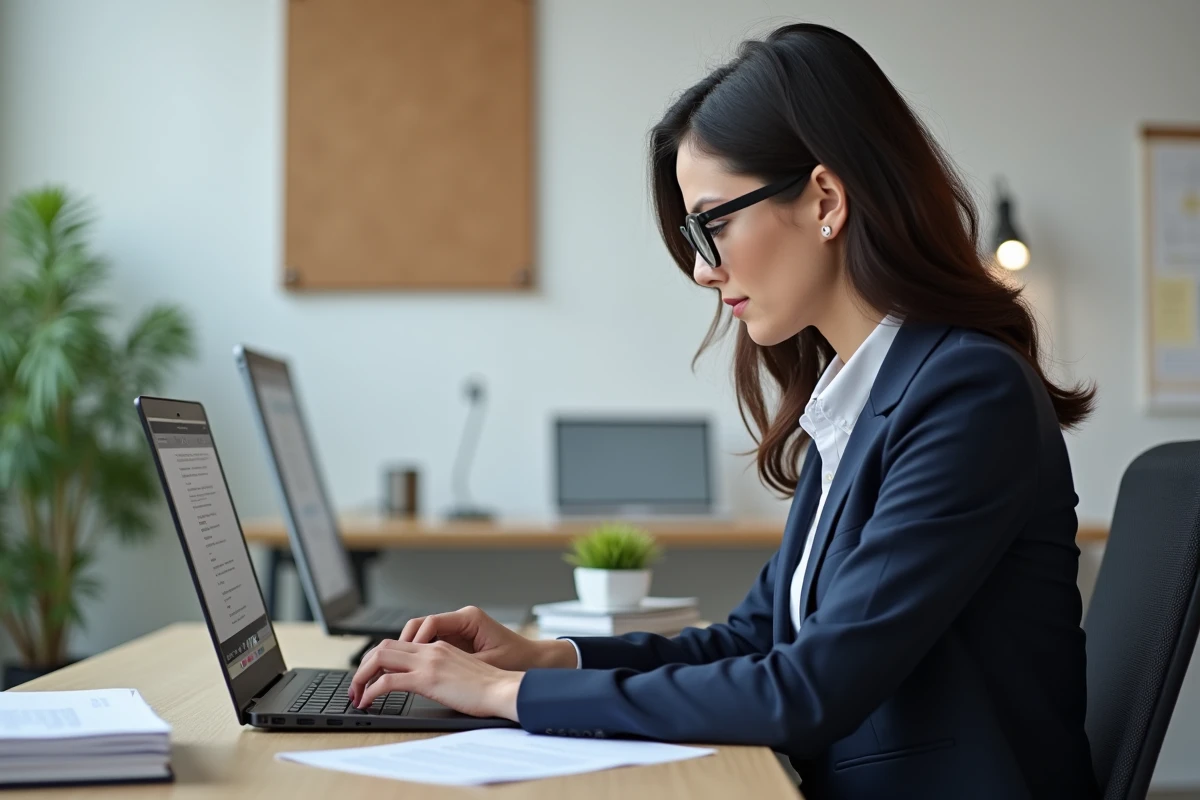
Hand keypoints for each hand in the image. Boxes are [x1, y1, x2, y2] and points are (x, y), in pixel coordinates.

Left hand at [347, 639, 522, 720]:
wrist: (503, 689)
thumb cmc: (490, 688)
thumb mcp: (462, 673)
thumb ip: (443, 672)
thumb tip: (430, 685)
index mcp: (439, 647)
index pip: (399, 645)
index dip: (379, 659)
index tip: (370, 676)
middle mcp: (431, 650)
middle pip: (383, 647)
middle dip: (363, 666)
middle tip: (355, 686)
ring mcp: (428, 662)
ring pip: (380, 658)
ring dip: (361, 676)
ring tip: (356, 695)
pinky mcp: (427, 679)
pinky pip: (388, 681)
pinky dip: (371, 690)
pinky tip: (367, 702)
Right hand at [396, 605, 576, 671]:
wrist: (535, 661)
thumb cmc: (516, 660)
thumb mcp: (486, 662)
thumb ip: (457, 663)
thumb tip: (429, 667)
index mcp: (468, 618)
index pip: (429, 623)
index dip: (413, 641)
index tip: (405, 658)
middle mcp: (460, 620)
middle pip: (419, 626)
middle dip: (401, 645)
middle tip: (384, 664)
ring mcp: (458, 630)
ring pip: (421, 635)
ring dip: (406, 651)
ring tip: (391, 670)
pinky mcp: (457, 642)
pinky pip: (430, 645)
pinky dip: (418, 656)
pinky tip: (409, 672)